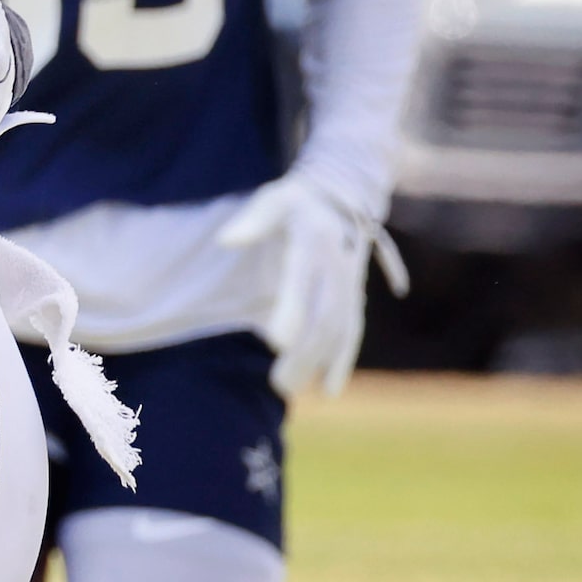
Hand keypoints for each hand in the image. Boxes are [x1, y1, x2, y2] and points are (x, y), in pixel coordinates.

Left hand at [214, 169, 410, 397]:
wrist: (344, 192)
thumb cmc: (297, 199)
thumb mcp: (273, 199)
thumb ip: (252, 221)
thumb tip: (225, 240)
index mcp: (313, 240)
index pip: (301, 280)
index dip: (292, 311)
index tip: (274, 342)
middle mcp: (336, 265)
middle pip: (324, 316)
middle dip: (303, 352)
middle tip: (276, 382)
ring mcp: (350, 282)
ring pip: (339, 330)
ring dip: (318, 363)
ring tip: (288, 388)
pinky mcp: (356, 294)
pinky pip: (353, 331)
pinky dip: (342, 361)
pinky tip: (328, 389)